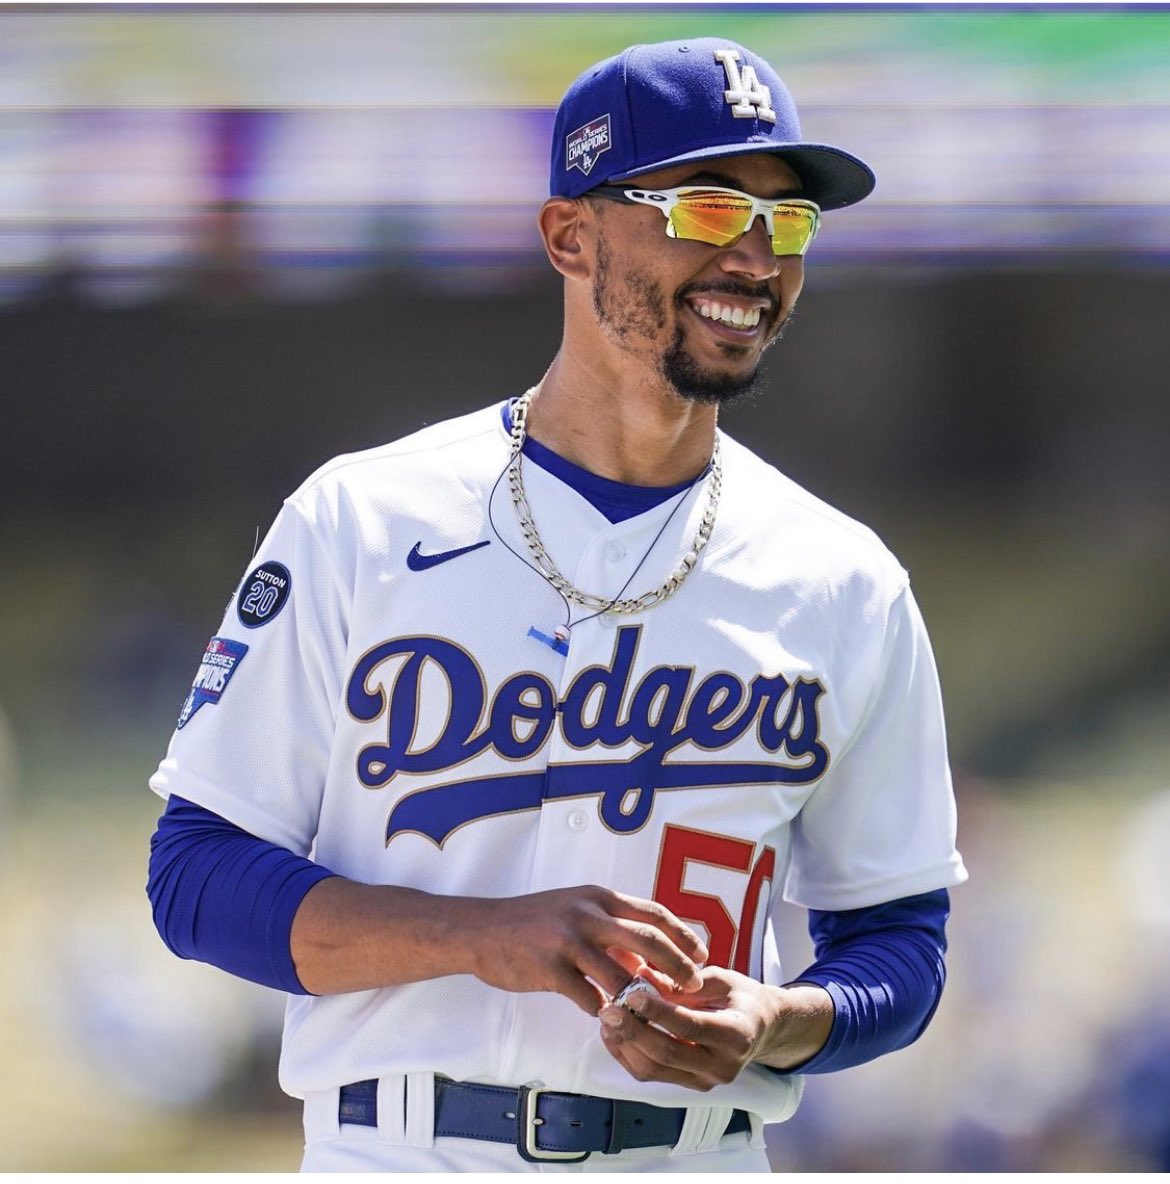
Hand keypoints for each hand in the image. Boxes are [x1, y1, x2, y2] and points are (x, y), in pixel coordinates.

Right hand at [465, 885, 708, 1015]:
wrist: (482, 930)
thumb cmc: (533, 922)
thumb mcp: (576, 910)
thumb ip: (611, 927)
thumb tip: (648, 955)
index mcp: (598, 897)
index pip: (653, 913)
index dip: (683, 935)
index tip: (703, 956)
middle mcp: (588, 913)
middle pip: (648, 938)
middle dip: (677, 965)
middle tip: (693, 987)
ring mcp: (569, 939)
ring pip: (621, 973)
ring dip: (642, 997)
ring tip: (655, 1013)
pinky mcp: (549, 967)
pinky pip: (588, 996)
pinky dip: (602, 1010)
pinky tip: (606, 1018)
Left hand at [598, 967, 832, 1090]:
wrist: (762, 1029)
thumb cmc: (741, 998)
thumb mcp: (722, 979)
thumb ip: (685, 981)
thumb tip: (643, 975)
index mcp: (735, 1034)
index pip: (689, 1026)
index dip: (658, 1011)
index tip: (632, 992)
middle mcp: (722, 1065)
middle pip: (667, 1052)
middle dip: (633, 1030)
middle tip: (609, 1008)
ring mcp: (705, 1080)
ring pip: (655, 1069)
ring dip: (625, 1045)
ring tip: (607, 1019)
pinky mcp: (690, 1084)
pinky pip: (652, 1075)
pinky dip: (628, 1055)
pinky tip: (615, 1034)